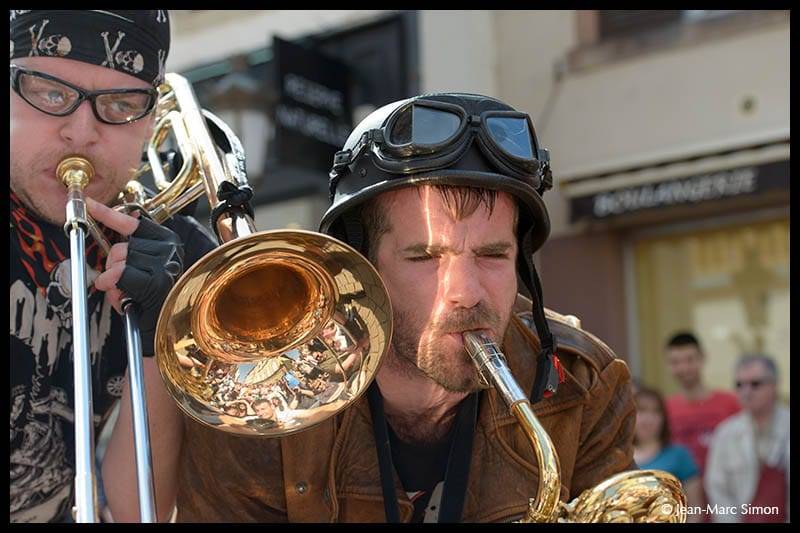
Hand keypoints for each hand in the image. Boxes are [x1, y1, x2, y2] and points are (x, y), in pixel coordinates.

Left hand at [89, 198, 183, 355]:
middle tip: (119, 282)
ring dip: (113, 279)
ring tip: (125, 292)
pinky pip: (121, 274)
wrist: (165, 331)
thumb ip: (131, 248)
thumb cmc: (151, 301)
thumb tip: (123, 219)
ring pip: (120, 260)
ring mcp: (166, 265)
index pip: (134, 223)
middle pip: (122, 246)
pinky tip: (120, 295)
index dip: (109, 215)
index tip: (89, 205)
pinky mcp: (158, 281)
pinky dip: (113, 285)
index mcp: (169, 243)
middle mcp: (171, 250)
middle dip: (112, 265)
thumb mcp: (142, 270)